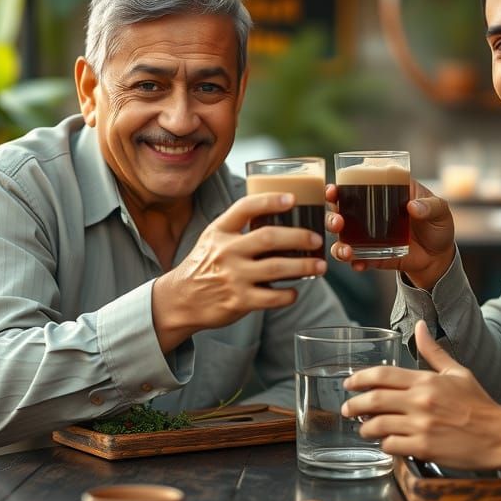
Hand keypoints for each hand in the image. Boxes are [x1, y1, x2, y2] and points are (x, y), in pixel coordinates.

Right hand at [153, 193, 325, 349]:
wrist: (180, 300)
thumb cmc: (204, 265)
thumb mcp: (213, 238)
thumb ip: (238, 226)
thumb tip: (277, 212)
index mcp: (220, 231)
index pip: (245, 208)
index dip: (270, 201)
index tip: (293, 198)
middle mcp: (226, 251)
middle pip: (269, 237)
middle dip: (299, 236)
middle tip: (317, 238)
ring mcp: (233, 277)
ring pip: (277, 268)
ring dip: (304, 266)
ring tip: (320, 266)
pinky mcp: (239, 301)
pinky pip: (273, 297)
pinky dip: (289, 294)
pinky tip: (295, 291)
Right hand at [325, 180, 456, 288]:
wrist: (439, 257)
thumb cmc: (438, 225)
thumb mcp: (440, 210)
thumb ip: (430, 206)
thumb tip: (413, 207)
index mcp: (383, 192)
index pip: (355, 185)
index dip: (338, 187)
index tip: (333, 191)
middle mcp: (369, 212)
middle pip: (340, 211)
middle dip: (332, 216)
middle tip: (338, 222)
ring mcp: (368, 235)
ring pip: (342, 237)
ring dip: (338, 242)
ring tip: (345, 250)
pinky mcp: (372, 255)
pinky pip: (357, 258)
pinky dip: (354, 261)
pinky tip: (358, 264)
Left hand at [340, 320, 500, 468]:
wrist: (499, 435)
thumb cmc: (478, 404)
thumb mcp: (457, 372)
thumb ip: (434, 351)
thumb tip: (420, 326)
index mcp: (426, 381)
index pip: (382, 375)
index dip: (359, 378)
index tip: (349, 384)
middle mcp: (420, 401)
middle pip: (373, 400)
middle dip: (353, 405)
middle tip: (347, 409)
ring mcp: (421, 426)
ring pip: (377, 425)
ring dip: (365, 428)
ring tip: (364, 429)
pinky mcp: (424, 448)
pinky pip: (391, 446)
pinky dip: (384, 445)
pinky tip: (387, 443)